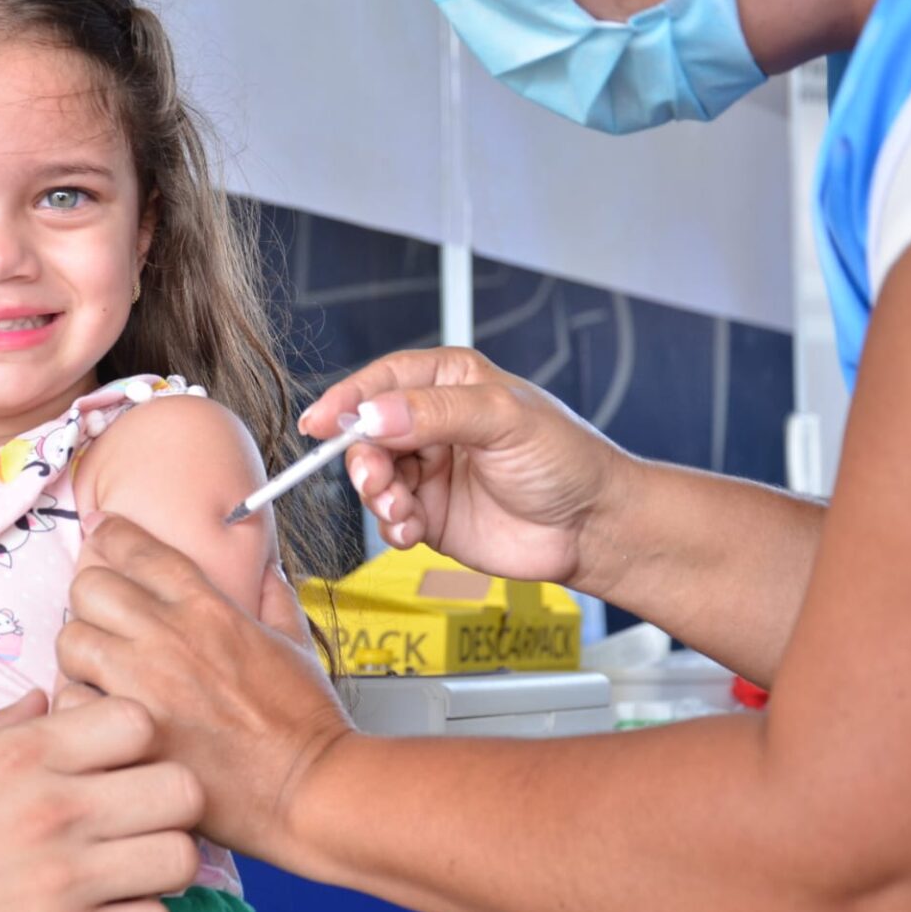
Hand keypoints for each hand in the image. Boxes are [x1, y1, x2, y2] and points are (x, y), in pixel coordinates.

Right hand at [0, 690, 202, 911]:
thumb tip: (45, 698)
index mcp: (21, 758)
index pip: (139, 721)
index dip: (136, 739)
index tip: (117, 760)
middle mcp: (53, 813)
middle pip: (181, 788)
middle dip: (169, 800)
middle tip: (140, 815)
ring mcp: (66, 886)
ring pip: (182, 859)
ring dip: (162, 863)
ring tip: (129, 867)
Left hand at [58, 516, 353, 868]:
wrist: (308, 787)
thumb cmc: (305, 719)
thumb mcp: (295, 642)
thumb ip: (272, 598)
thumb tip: (264, 570)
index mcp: (207, 606)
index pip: (135, 546)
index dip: (109, 535)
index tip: (100, 534)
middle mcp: (167, 635)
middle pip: (88, 584)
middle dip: (89, 599)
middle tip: (102, 622)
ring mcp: (143, 684)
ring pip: (70, 639)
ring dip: (78, 653)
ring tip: (95, 672)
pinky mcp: (129, 732)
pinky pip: (71, 702)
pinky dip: (77, 708)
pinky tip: (98, 717)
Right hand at [300, 347, 629, 587]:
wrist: (591, 527)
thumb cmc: (564, 459)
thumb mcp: (503, 419)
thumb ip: (436, 412)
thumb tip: (372, 414)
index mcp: (450, 381)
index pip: (384, 381)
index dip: (347, 398)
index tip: (319, 422)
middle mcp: (433, 422)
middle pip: (368, 432)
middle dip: (364, 458)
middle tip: (376, 480)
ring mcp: (429, 469)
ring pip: (374, 477)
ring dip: (378, 495)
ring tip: (404, 511)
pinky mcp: (430, 513)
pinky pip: (389, 517)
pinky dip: (392, 526)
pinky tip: (413, 530)